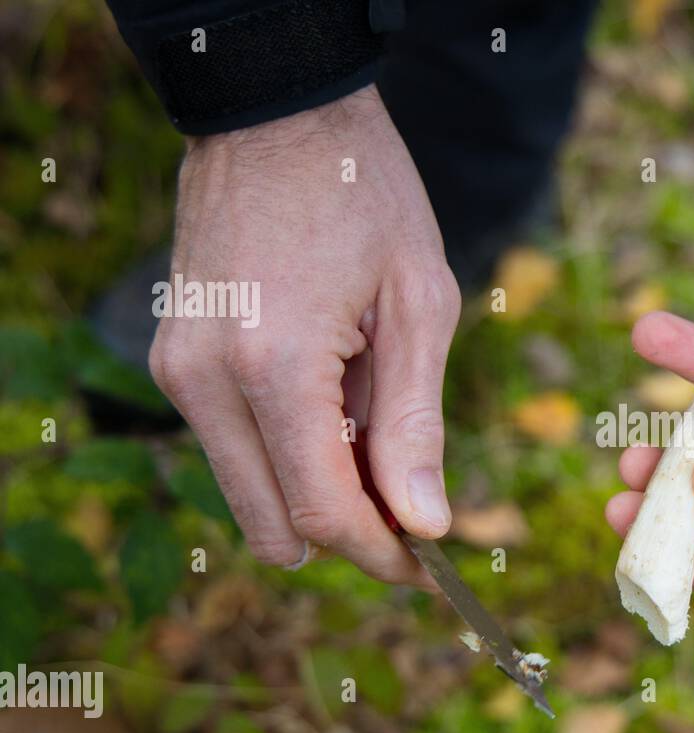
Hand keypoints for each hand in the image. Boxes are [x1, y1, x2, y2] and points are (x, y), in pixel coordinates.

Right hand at [149, 86, 457, 585]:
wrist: (279, 115)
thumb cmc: (365, 195)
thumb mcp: (420, 304)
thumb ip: (415, 424)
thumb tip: (425, 526)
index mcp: (274, 367)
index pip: (324, 512)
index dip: (383, 555)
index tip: (433, 568)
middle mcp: (205, 381)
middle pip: (276, 525)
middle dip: (351, 535)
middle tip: (416, 517)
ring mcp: (177, 372)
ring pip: (252, 495)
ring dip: (319, 494)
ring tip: (381, 437)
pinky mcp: (173, 362)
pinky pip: (235, 449)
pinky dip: (290, 456)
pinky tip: (339, 408)